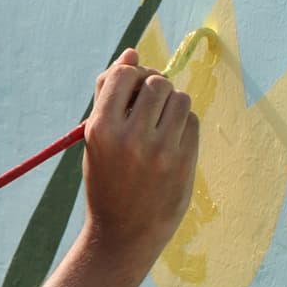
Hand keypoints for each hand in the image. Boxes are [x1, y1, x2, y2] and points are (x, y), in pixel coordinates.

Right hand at [80, 49, 199, 262]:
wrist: (123, 233)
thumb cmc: (107, 180)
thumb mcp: (96, 139)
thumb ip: (109, 96)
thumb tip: (131, 53)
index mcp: (100, 130)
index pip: (124, 75)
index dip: (132, 73)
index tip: (132, 86)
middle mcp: (129, 137)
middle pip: (156, 82)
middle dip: (154, 88)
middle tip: (148, 106)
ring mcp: (159, 150)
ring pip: (179, 98)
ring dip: (172, 104)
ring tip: (159, 125)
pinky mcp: (183, 161)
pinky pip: (191, 120)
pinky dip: (182, 124)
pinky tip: (170, 143)